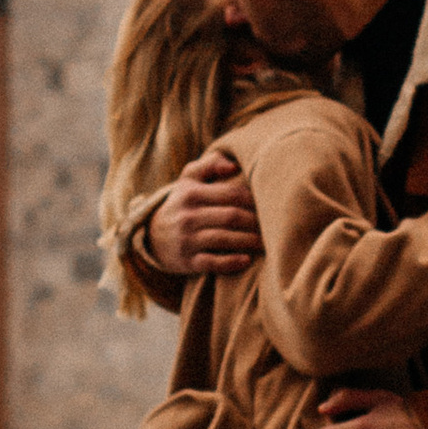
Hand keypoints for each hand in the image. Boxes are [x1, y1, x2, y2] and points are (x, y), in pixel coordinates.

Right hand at [148, 146, 261, 278]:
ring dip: (250, 241)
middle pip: (231, 217)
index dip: (254, 200)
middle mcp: (188, 216)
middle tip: (275, 225)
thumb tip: (234, 165)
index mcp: (192, 193)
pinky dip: (231, 262)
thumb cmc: (182, 204)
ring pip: (224, 239)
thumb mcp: (188, 180)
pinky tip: (247, 260)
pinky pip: (213, 263)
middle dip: (256, 222)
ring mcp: (187, 240)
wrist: (152, 236)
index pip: (231, 194)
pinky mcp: (187, 261)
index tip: (269, 204)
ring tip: (267, 242)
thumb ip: (210, 165)